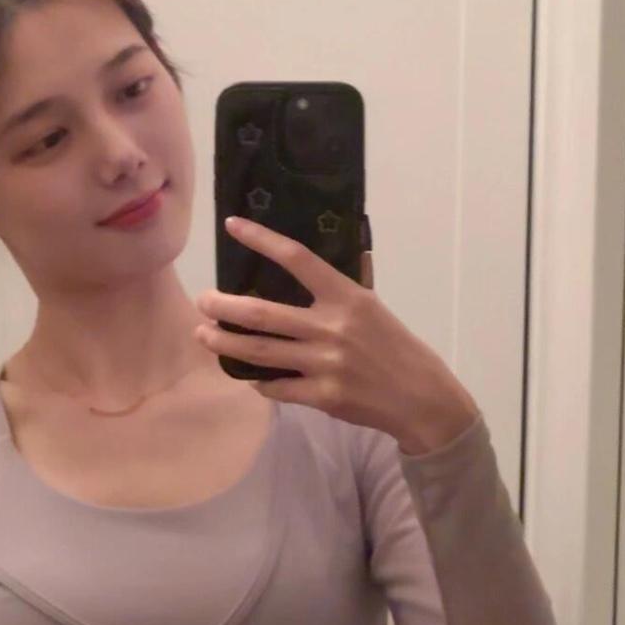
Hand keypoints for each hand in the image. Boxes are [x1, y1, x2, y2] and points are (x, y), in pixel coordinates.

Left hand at [193, 216, 482, 450]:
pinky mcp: (322, 396)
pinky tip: (247, 375)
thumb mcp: (375, 307)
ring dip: (225, 343)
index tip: (232, 226)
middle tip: (203, 301)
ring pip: (260, 352)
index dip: (262, 240)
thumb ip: (349, 284)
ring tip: (204, 335)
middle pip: (263, 313)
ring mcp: (325, 364)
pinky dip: (258, 381)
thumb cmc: (396, 347)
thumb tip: (336, 253)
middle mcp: (333, 327)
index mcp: (347, 297)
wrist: (421, 398)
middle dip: (223, 306)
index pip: (298, 259)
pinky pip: (277, 387)